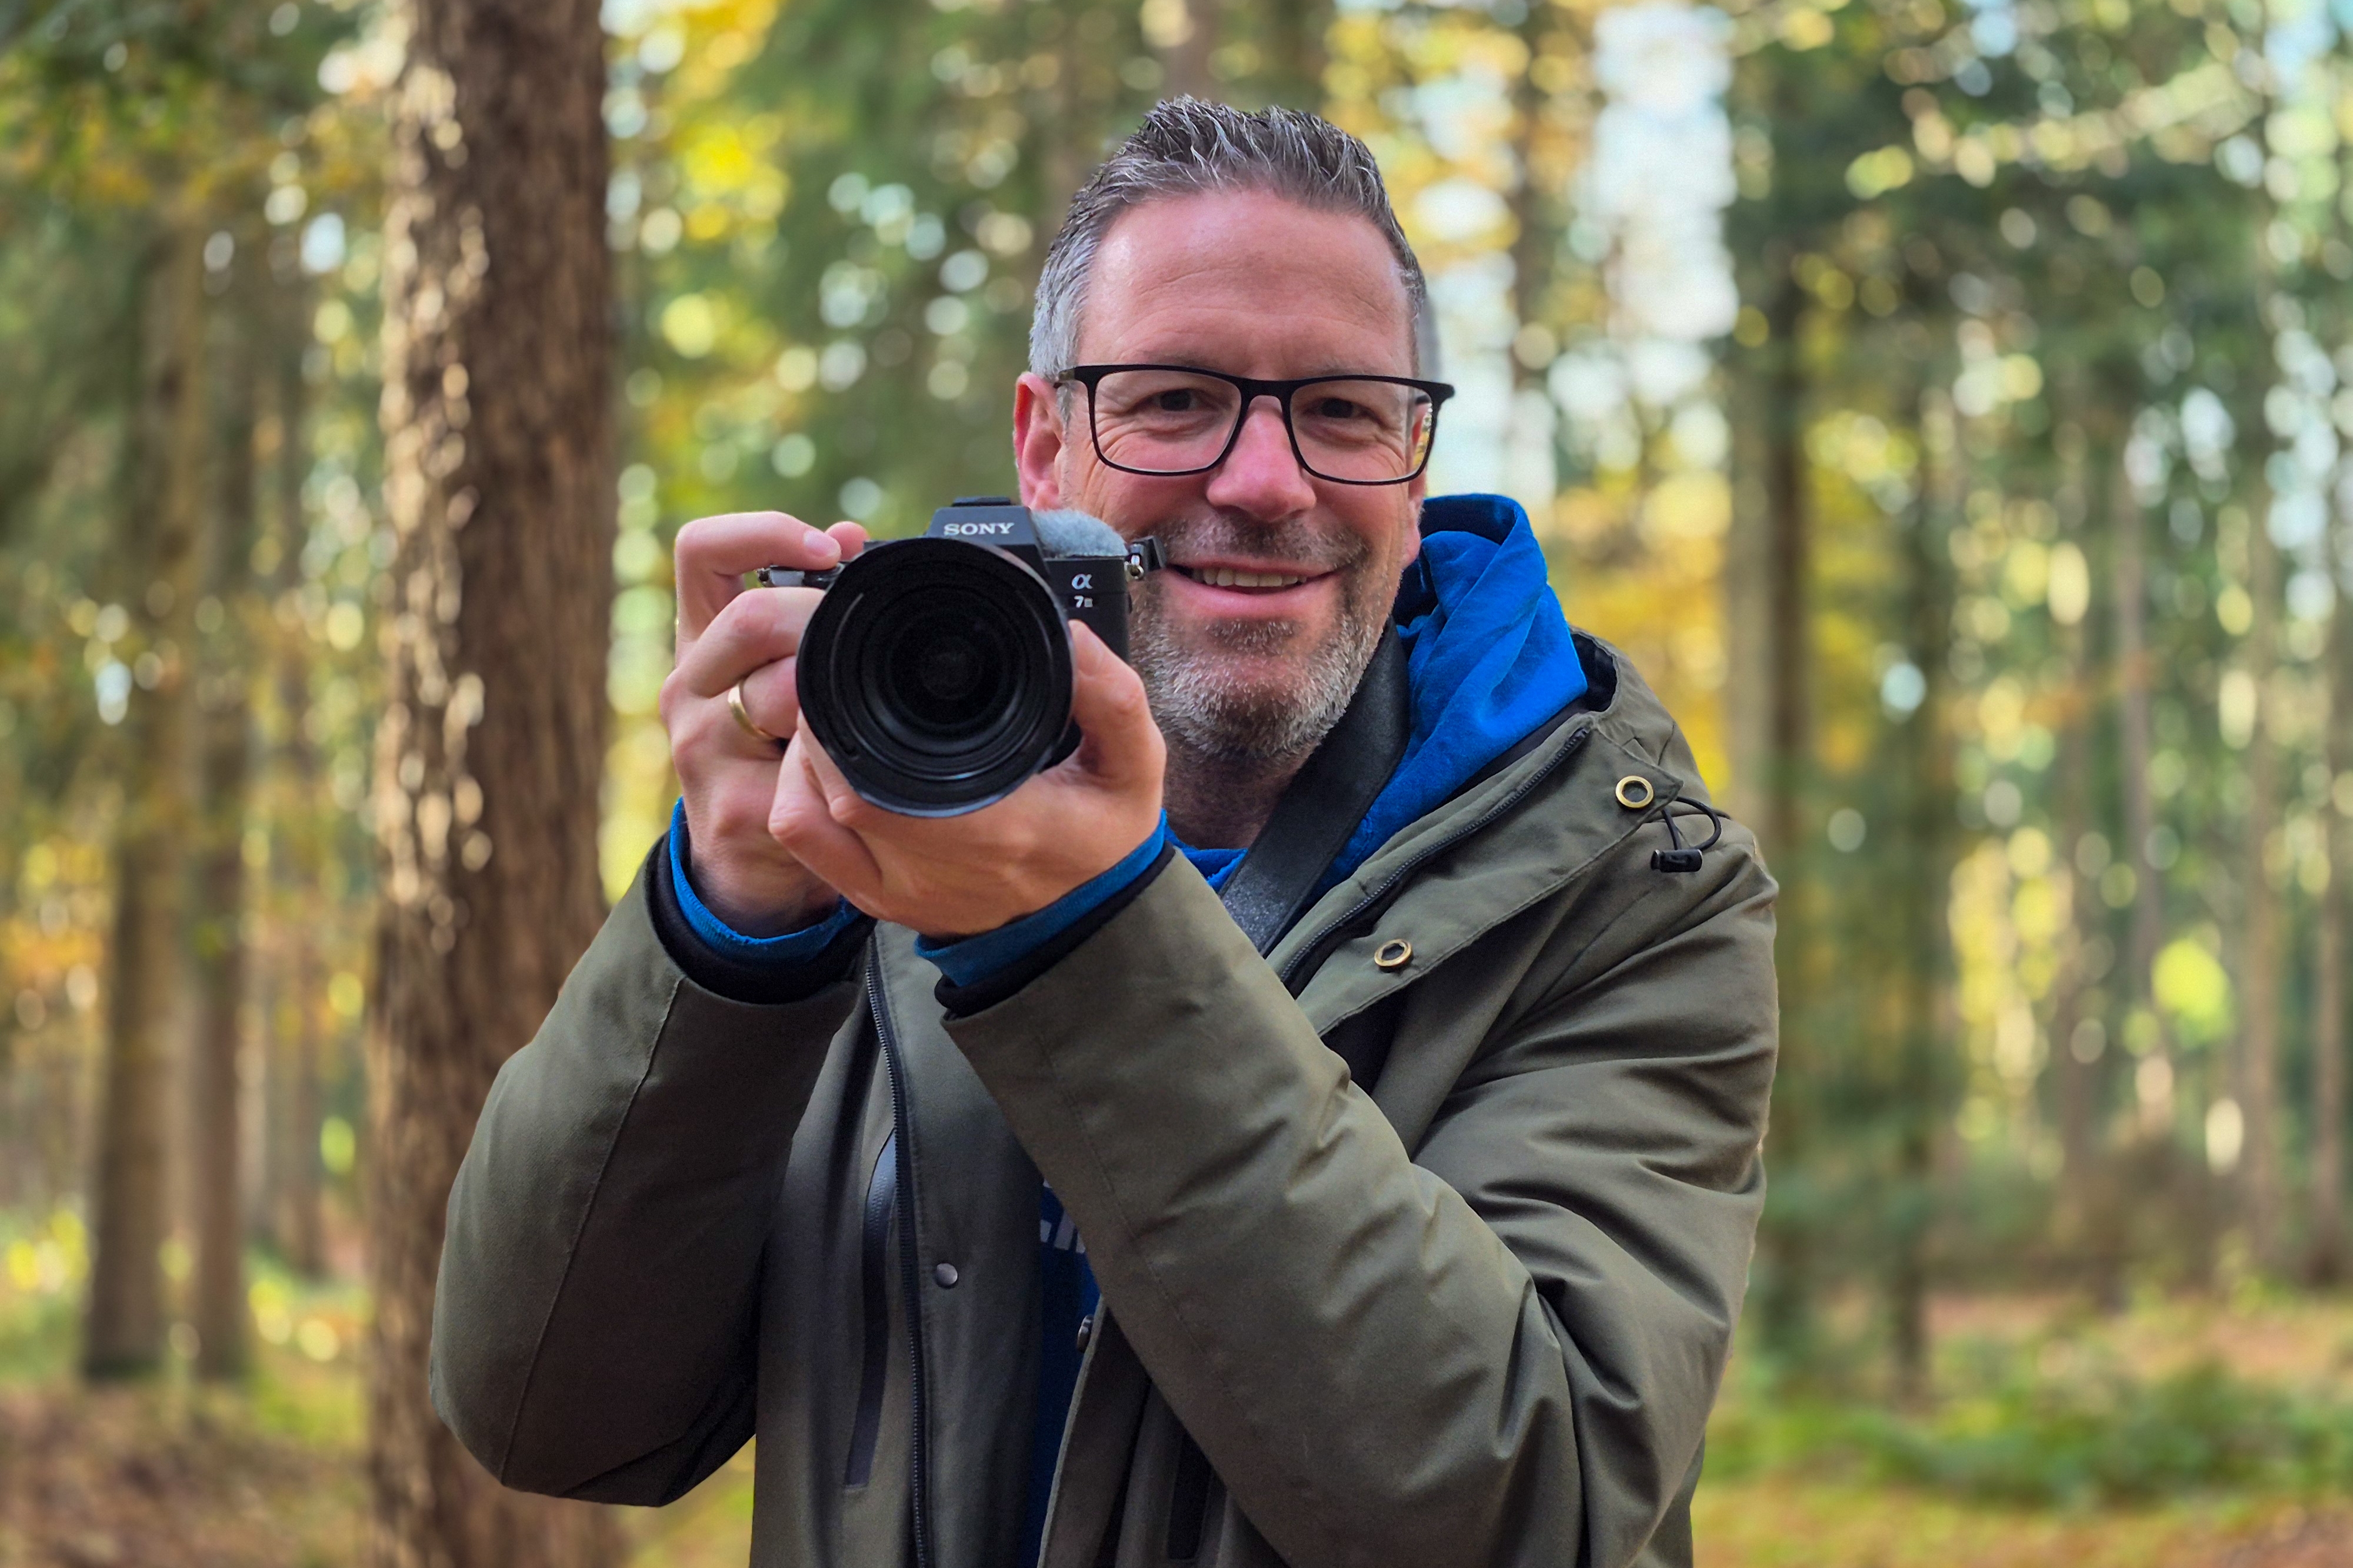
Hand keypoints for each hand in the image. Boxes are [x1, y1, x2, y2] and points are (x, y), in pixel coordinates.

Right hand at [659, 511, 868, 933]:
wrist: (748, 861)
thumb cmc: (777, 749)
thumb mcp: (785, 670)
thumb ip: (812, 603)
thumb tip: (853, 535)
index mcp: (703, 639)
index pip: (703, 551)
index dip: (764, 533)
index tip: (828, 549)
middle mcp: (690, 686)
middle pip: (750, 620)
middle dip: (820, 626)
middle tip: (860, 652)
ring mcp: (700, 749)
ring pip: (779, 691)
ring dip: (832, 699)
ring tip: (853, 718)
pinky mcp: (732, 808)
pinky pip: (804, 768)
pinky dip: (839, 764)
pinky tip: (852, 772)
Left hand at [771, 621, 1166, 939]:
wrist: (1089, 922)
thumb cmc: (1104, 838)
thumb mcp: (1135, 765)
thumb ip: (1113, 699)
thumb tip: (1072, 637)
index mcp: (995, 831)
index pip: (877, 780)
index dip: (844, 719)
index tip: (855, 667)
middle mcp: (935, 867)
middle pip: (828, 788)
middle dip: (822, 722)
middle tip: (842, 676)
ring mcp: (899, 890)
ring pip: (803, 816)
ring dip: (804, 760)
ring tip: (835, 718)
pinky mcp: (879, 901)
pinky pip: (807, 847)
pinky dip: (801, 798)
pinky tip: (830, 767)